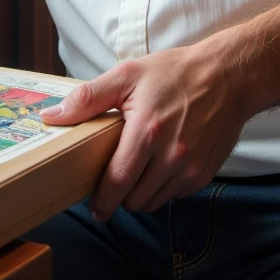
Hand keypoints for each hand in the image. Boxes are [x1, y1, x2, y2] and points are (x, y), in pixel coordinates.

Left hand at [41, 41, 249, 220]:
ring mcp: (191, 168)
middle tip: (116, 174)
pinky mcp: (205, 174)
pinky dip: (164, 187)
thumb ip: (87, 99)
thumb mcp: (127, 75)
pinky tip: (162, 164)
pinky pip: (174, 195)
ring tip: (140, 167)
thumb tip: (50, 117)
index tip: (94, 207)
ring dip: (141, 192)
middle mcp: (171, 156)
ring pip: (154, 202)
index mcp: (146, 132)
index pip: (117, 183)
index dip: (101, 200)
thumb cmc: (176, 73)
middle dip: (120, 193)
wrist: (229, 76)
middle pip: (134, 199)